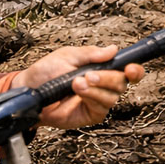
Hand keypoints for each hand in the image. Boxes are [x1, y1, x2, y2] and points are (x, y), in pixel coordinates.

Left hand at [10, 45, 144, 129]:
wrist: (30, 91)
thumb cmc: (46, 73)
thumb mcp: (67, 55)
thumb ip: (90, 53)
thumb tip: (112, 49)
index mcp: (102, 69)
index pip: (126, 70)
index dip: (134, 70)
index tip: (131, 68)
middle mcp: (103, 85)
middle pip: (122, 83)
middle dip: (107, 78)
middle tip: (89, 75)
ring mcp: (98, 101)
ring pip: (112, 96)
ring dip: (96, 88)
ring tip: (77, 83)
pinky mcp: (91, 114)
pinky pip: (101, 108)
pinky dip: (91, 98)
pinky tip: (79, 92)